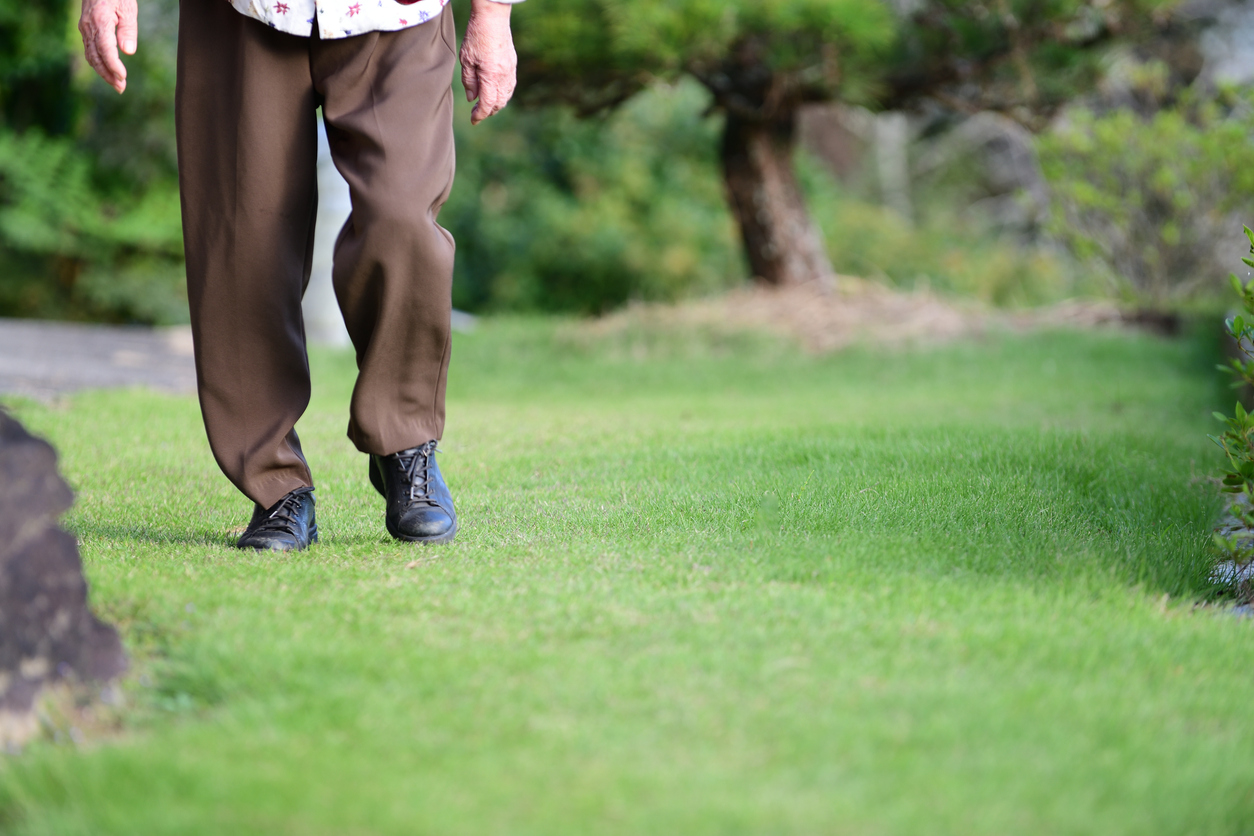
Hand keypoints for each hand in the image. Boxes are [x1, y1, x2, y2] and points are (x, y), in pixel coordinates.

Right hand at [79, 0, 138, 92]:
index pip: (105, 49)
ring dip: (103, 72)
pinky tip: (107, 72)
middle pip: (96, 56)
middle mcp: (88, 27)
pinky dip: (97, 63)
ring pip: (91, 55)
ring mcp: (84, 28)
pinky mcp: (86, 30)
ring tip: (117, 85)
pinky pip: (89, 50)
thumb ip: (128, 30)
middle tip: (121, 88)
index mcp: (99, 21)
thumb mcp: (128, 8)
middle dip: (108, 74)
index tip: (123, 77)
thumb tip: (128, 52)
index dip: (113, 65)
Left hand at [460, 0, 516, 124]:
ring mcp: (510, 71)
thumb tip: (472, 98)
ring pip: (506, 96)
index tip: (474, 120)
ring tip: (486, 105)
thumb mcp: (466, 59)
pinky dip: (503, 94)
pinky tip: (495, 92)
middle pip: (499, 103)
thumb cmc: (476, 36)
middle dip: (488, 111)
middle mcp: (503, 77)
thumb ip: (469, 81)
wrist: (493, 18)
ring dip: (497, 104)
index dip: (480, 115)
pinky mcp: (513, 65)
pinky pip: (510, 86)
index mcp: (491, 77)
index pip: (487, 104)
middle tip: (477, 113)